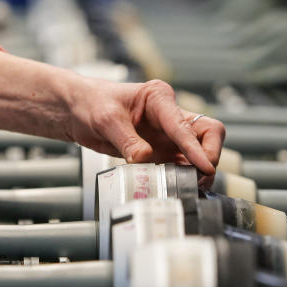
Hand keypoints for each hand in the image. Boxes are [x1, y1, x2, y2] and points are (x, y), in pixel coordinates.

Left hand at [63, 77, 224, 174]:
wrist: (78, 111)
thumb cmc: (91, 103)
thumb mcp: (106, 120)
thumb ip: (127, 140)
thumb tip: (144, 158)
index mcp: (159, 98)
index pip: (186, 125)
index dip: (196, 148)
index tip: (205, 168)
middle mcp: (170, 115)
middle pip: (208, 134)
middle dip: (209, 156)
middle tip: (201, 179)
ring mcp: (168, 134)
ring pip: (200, 152)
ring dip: (199, 171)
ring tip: (191, 188)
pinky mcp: (163, 150)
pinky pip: (183, 165)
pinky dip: (185, 178)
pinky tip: (180, 188)